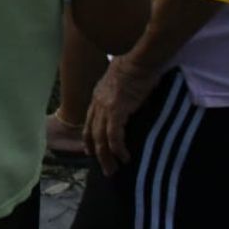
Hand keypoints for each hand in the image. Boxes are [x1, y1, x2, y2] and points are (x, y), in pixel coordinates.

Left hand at [84, 55, 162, 176]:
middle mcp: (97, 102)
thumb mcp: (123, 83)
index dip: (89, 138)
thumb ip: (122, 97)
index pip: (89, 122)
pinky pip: (114, 136)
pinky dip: (118, 149)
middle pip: (92, 133)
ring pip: (100, 138)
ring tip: (113, 170)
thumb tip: (130, 107)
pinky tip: (125, 157)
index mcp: (98, 96)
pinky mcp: (116, 110)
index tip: (91, 152)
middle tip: (106, 169)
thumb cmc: (137, 67)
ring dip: (106, 157)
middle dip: (97, 154)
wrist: (139, 58)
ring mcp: (105, 106)